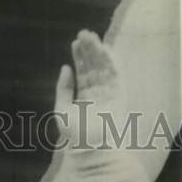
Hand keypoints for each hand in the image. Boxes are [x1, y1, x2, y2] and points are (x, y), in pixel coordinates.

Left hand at [54, 29, 124, 147]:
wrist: (91, 149)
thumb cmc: (76, 135)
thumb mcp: (62, 110)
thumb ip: (63, 89)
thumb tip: (65, 68)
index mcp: (85, 97)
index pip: (83, 72)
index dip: (80, 57)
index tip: (75, 42)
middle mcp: (98, 93)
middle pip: (94, 66)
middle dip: (89, 50)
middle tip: (83, 33)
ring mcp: (109, 93)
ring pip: (105, 67)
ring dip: (99, 51)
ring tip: (90, 36)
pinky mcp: (119, 95)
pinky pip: (116, 74)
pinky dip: (111, 60)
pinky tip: (104, 48)